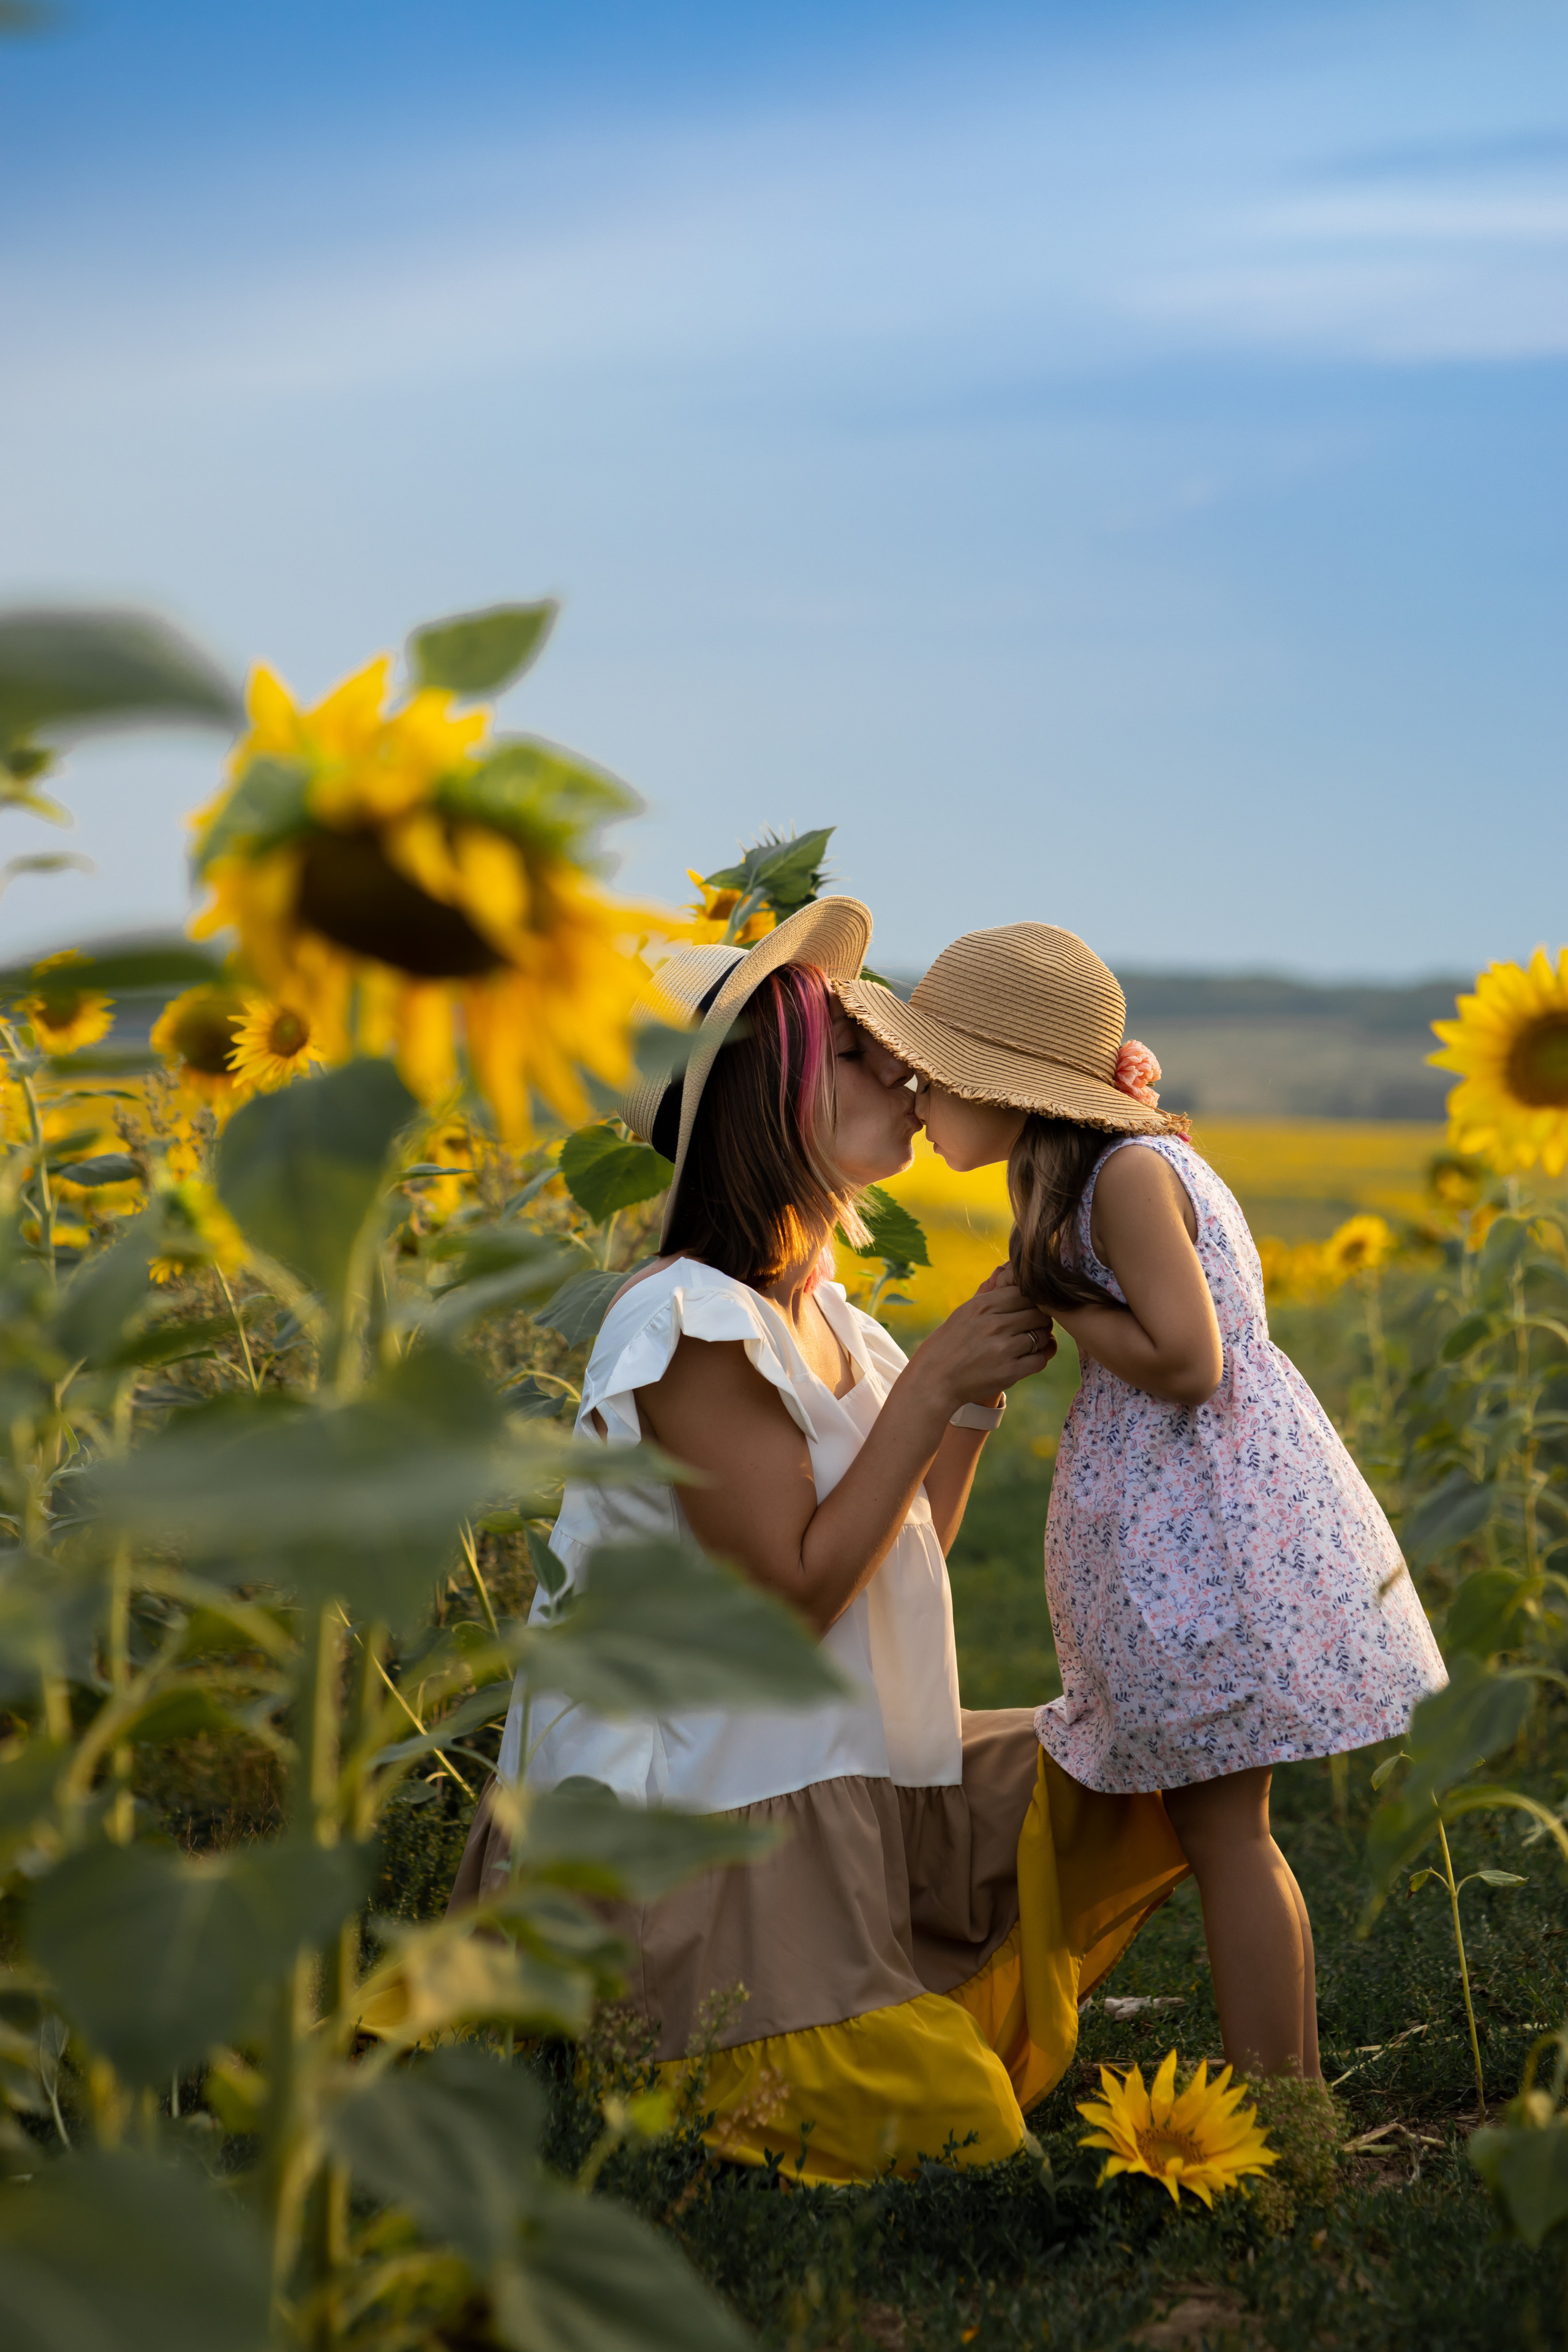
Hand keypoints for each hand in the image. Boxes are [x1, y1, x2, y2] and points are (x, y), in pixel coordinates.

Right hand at [910, 1277, 1055, 1414]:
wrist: (933, 1381)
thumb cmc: (947, 1345)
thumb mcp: (963, 1313)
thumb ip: (987, 1294)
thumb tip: (1005, 1271)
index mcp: (982, 1306)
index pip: (1024, 1293)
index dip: (1031, 1301)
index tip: (1027, 1309)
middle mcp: (995, 1324)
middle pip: (1038, 1313)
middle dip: (1040, 1319)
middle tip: (1032, 1327)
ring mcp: (1003, 1348)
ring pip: (1043, 1336)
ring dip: (1041, 1339)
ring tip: (1029, 1343)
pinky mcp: (1009, 1372)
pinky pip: (1040, 1359)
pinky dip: (1040, 1357)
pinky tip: (1030, 1358)